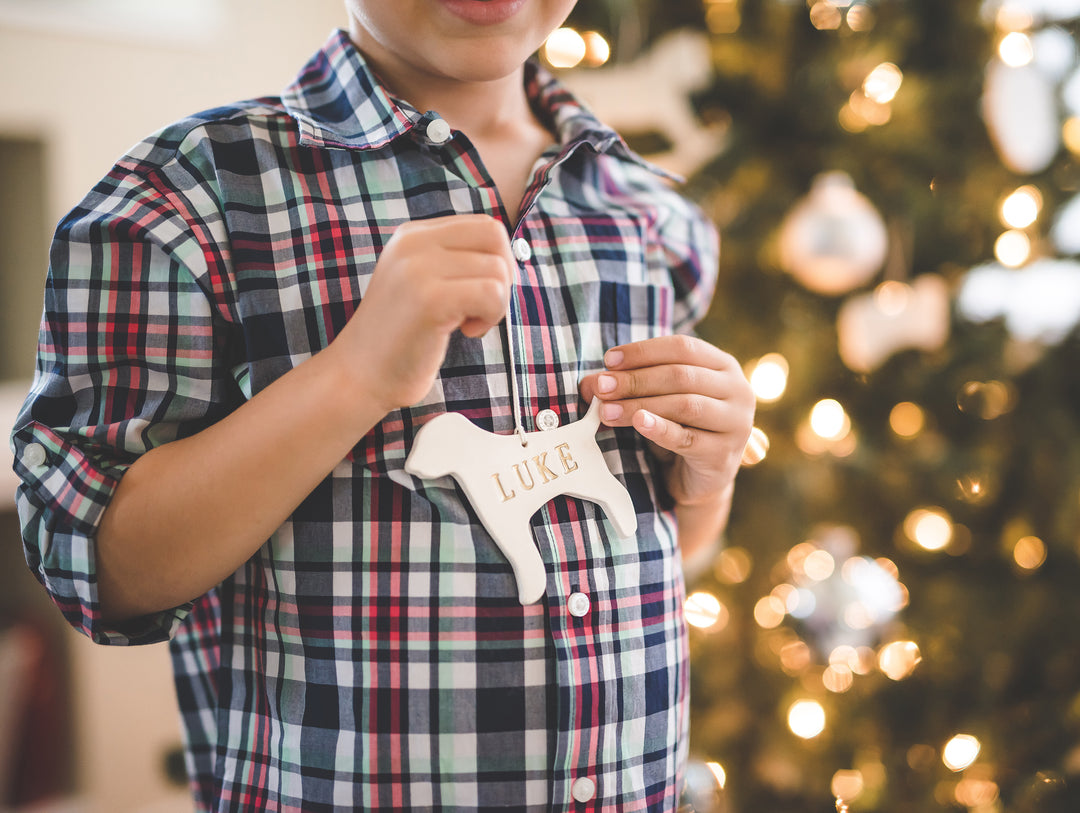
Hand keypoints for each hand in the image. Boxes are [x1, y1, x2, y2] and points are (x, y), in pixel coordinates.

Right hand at [332, 214, 513, 413]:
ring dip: (495, 304)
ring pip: (497, 269)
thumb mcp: (422, 282)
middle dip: (504, 275)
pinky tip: (466, 332)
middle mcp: (413, 243)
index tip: (482, 292)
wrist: (360, 375)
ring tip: (467, 323)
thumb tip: (507, 255)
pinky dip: (491, 317)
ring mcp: (418, 269)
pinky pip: (492, 294)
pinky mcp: (430, 299)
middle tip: (483, 307)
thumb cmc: (402, 337)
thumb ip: (454, 261)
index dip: (498, 259)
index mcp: (412, 235)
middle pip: (495, 237)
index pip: (483, 225)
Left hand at [579, 335, 754, 507]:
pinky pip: (687, 438)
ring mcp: (736, 423)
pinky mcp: (724, 455)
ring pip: (684, 405)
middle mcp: (738, 390)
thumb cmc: (679, 427)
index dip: (644, 351)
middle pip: (681, 376)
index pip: (683, 347)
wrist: (699, 477)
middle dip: (635, 380)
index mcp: (724, 366)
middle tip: (601, 387)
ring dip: (640, 405)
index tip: (609, 359)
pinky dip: (660, 429)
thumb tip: (591, 383)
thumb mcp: (657, 400)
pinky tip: (639, 422)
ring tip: (607, 410)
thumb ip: (629, 385)